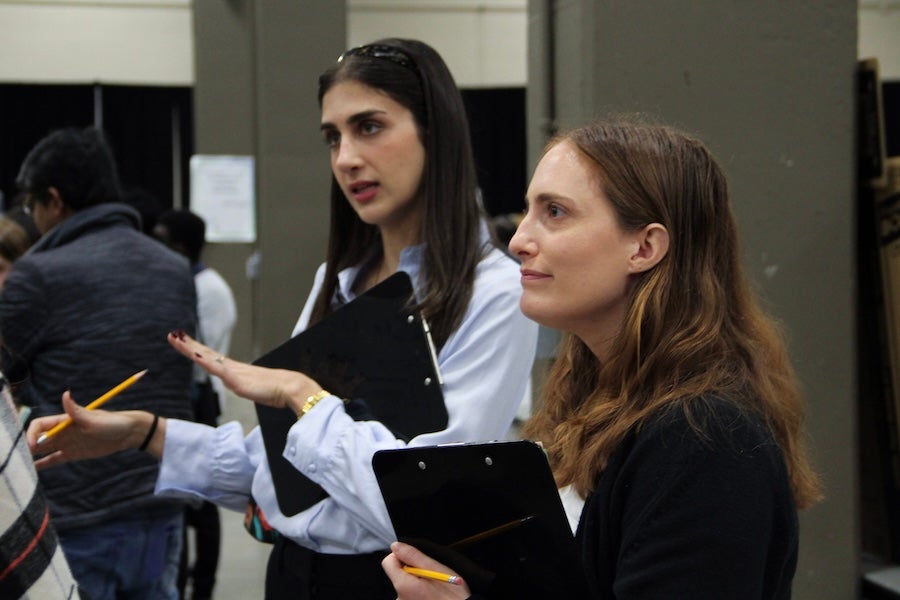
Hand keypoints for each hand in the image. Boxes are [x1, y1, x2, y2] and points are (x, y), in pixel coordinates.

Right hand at [26, 391, 156, 468]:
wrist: (129, 434)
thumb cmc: (113, 422)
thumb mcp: (94, 418)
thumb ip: (76, 411)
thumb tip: (65, 394)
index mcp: (64, 420)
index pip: (39, 425)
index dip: (31, 434)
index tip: (32, 445)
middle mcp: (62, 431)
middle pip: (38, 438)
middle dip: (28, 446)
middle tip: (21, 459)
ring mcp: (67, 443)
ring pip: (44, 449)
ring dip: (33, 456)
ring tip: (23, 467)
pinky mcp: (73, 454)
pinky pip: (54, 459)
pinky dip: (43, 464)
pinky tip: (34, 470)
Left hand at [167, 330, 322, 413]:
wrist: (290, 388)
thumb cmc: (276, 390)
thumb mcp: (253, 389)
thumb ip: (243, 385)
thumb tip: (236, 385)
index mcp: (234, 370)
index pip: (211, 358)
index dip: (197, 350)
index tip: (184, 342)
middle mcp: (231, 367)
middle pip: (205, 354)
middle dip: (188, 344)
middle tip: (172, 334)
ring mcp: (233, 372)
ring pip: (206, 357)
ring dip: (190, 348)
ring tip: (176, 338)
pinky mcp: (236, 379)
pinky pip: (216, 368)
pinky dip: (203, 360)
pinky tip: (194, 354)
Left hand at [383, 542, 470, 599]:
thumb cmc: (453, 596)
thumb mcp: (436, 569)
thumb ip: (413, 556)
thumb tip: (396, 546)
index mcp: (403, 586)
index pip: (388, 562)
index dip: (401, 555)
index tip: (415, 558)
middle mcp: (400, 598)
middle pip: (398, 574)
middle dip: (413, 570)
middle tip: (431, 575)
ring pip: (406, 585)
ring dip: (418, 582)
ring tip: (435, 587)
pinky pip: (411, 595)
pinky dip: (420, 592)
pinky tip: (433, 595)